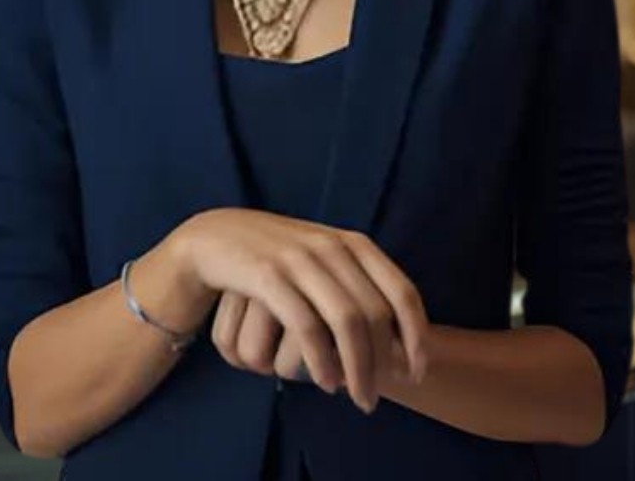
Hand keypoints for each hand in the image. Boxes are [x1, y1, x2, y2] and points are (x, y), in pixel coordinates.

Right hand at [174, 209, 428, 413]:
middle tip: (375, 398)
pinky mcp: (267, 275)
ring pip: (346, 321)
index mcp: (352, 244)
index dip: (416, 336)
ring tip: (357, 398)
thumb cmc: (278, 258)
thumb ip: (359, 285)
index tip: (417, 373)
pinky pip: (306, 325)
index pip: (402, 292)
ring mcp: (299, 259)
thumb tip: (400, 336)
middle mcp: (331, 247)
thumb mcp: (325, 260)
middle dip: (382, 364)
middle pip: (375, 314)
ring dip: (357, 368)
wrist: (216, 235)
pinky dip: (321, 359)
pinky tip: (325, 381)